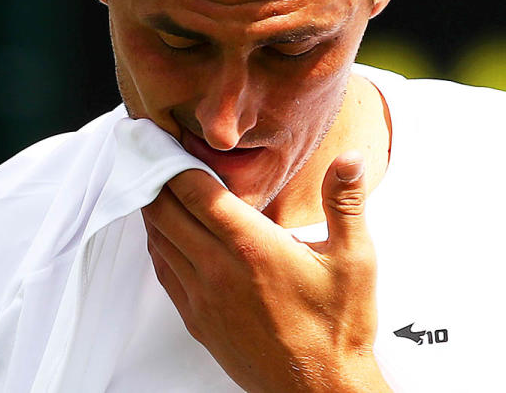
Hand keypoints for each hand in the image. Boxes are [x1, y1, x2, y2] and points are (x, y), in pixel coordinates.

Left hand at [141, 152, 390, 391]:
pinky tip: (165, 233)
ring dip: (154, 209)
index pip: (193, 191)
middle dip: (155, 176)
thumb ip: (345, 203)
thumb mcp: (354, 260)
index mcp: (252, 247)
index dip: (172, 159)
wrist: (318, 390)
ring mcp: (202, 297)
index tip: (165, 137)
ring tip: (155, 184)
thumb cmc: (338, 328)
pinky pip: (164, 271)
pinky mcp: (197, 320)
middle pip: (165, 210)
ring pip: (159, 239)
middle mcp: (218, 269)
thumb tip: (350, 159)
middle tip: (151, 151)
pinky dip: (158, 244)